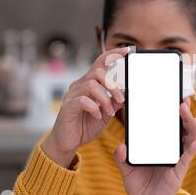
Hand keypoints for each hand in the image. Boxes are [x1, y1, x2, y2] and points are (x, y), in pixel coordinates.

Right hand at [42, 47, 129, 167]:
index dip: (113, 54)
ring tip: (109, 112)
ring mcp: (72, 95)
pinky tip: (98, 115)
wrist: (68, 142)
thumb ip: (114, 102)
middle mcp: (79, 85)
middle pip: (98, 72)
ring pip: (91, 85)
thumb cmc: (85, 125)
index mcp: (89, 83)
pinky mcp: (67, 107)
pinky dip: (94, 107)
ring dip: (105, 98)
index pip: (100, 62)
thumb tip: (126, 93)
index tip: (128, 52)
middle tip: (121, 99)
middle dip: (113, 85)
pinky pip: (82, 100)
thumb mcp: (106, 113)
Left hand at [114, 97, 195, 194]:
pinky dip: (193, 148)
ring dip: (189, 124)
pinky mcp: (178, 171)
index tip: (171, 96)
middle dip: (183, 112)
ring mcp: (176, 159)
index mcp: (160, 145)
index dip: (171, 111)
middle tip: (182, 99)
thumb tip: (121, 146)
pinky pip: (187, 158)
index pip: (167, 125)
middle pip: (181, 127)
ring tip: (188, 112)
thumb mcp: (127, 169)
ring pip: (188, 138)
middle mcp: (171, 149)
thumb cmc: (140, 185)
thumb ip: (122, 157)